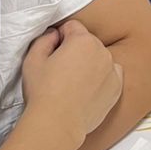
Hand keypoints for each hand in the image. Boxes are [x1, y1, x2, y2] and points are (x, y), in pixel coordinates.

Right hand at [21, 20, 124, 143]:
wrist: (58, 122)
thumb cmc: (43, 91)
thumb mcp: (33, 59)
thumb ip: (44, 39)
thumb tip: (54, 35)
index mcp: (83, 41)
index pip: (72, 27)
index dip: (59, 37)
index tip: (53, 52)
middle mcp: (102, 52)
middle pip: (87, 42)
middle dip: (75, 50)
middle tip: (60, 69)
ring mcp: (112, 70)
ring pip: (99, 58)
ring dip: (89, 64)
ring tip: (72, 83)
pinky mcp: (117, 88)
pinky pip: (110, 75)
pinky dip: (100, 78)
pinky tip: (85, 90)